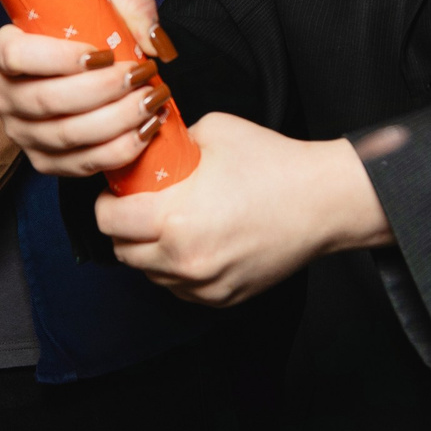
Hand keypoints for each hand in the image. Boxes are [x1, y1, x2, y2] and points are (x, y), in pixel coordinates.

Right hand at [0, 23, 168, 179]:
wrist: (89, 66)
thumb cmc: (89, 28)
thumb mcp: (109, 0)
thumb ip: (134, 10)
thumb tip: (155, 44)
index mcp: (2, 51)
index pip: (16, 56)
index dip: (59, 58)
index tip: (103, 53)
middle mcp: (4, 96)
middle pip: (46, 100)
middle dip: (104, 90)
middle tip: (142, 75)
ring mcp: (22, 133)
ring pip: (67, 135)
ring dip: (118, 120)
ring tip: (151, 100)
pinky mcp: (44, 162)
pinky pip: (81, 165)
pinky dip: (119, 151)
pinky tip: (145, 130)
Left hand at [94, 115, 391, 305]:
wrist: (324, 202)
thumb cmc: (273, 164)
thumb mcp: (212, 132)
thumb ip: (170, 143)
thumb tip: (147, 143)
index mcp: (175, 218)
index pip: (108, 221)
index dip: (106, 203)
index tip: (116, 191)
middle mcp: (185, 259)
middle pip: (123, 252)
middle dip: (123, 227)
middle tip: (139, 205)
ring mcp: (204, 284)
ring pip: (150, 274)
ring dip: (149, 250)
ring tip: (169, 223)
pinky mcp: (223, 298)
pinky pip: (179, 288)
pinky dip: (176, 268)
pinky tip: (194, 241)